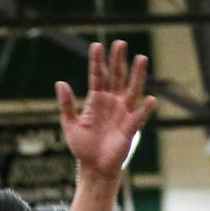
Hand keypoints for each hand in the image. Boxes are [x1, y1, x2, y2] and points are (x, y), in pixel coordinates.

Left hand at [55, 41, 155, 184]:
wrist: (93, 167)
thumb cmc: (82, 147)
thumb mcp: (69, 124)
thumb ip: (66, 104)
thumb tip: (60, 82)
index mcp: (96, 100)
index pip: (98, 76)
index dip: (97, 61)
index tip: (96, 45)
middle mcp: (112, 102)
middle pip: (117, 77)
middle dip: (118, 60)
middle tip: (120, 43)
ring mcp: (123, 112)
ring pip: (132, 89)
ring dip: (137, 74)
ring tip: (140, 58)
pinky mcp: (130, 127)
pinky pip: (139, 115)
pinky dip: (145, 108)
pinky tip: (149, 99)